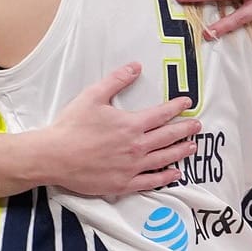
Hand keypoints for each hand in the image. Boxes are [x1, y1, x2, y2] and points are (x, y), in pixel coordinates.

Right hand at [32, 63, 198, 196]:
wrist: (54, 156)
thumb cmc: (72, 126)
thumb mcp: (93, 96)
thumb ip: (116, 81)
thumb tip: (135, 66)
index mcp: (131, 124)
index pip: (161, 114)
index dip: (176, 107)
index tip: (187, 103)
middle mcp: (136, 147)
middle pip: (168, 137)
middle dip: (185, 129)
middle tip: (197, 125)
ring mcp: (132, 167)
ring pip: (164, 159)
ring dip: (180, 152)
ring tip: (192, 147)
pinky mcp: (123, 183)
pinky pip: (150, 181)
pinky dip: (165, 178)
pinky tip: (175, 174)